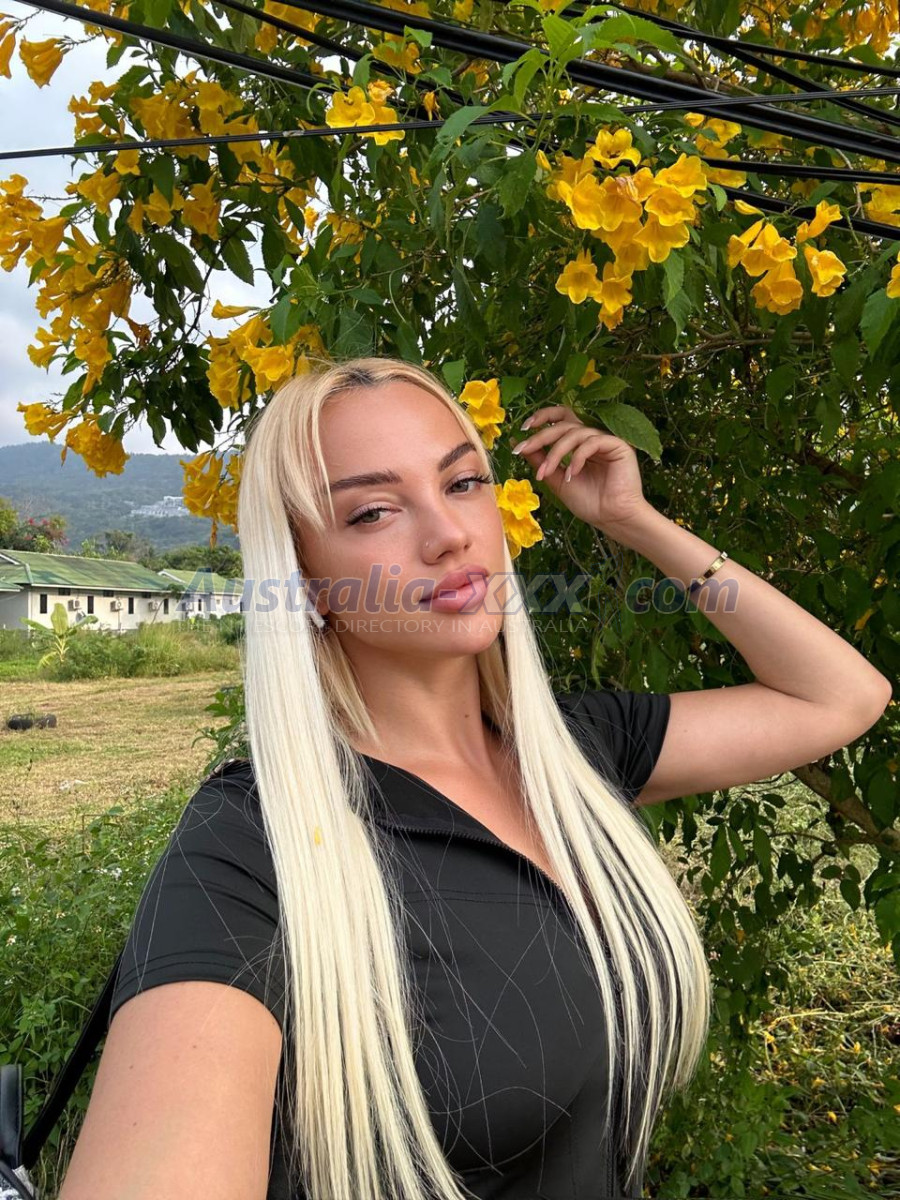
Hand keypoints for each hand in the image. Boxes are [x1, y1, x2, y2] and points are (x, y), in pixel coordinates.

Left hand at [510, 405, 651, 534]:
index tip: (523, 428)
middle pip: (564, 424)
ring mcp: (606, 440)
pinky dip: (577, 457)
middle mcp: (592, 438)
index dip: (543, 417)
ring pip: (575, 433)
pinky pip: (592, 442)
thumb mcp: (555, 479)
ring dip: (556, 453)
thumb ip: (539, 460)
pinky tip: (572, 475)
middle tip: (525, 449)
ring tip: (547, 473)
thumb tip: (516, 443)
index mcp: (579, 443)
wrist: (611, 519)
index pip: (561, 419)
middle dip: (541, 436)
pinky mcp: (618, 446)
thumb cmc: (588, 502)